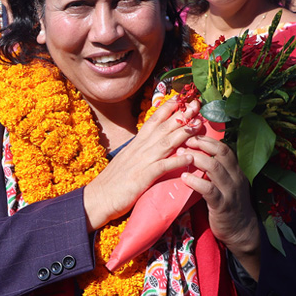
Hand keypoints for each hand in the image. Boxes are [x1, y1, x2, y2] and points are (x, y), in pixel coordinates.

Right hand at [82, 97, 199, 229]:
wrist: (97, 198)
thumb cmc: (113, 182)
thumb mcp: (127, 160)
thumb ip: (140, 150)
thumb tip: (153, 144)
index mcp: (136, 143)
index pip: (153, 121)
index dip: (168, 108)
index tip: (181, 98)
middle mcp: (139, 148)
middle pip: (163, 127)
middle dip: (181, 115)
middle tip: (196, 104)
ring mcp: (141, 162)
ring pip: (165, 143)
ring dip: (183, 133)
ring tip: (198, 125)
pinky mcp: (142, 177)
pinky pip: (162, 167)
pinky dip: (176, 161)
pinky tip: (189, 158)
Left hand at [177, 132, 260, 255]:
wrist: (241, 232)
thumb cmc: (229, 205)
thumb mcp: (228, 184)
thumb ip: (218, 171)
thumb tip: (197, 155)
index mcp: (236, 171)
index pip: (224, 148)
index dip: (208, 139)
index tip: (192, 135)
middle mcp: (235, 178)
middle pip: (221, 153)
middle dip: (202, 144)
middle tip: (184, 141)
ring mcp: (230, 192)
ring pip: (215, 168)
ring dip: (196, 159)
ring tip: (180, 156)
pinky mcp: (222, 206)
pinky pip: (209, 190)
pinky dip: (195, 181)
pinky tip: (184, 177)